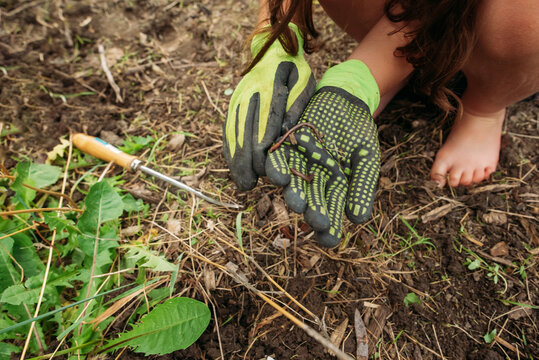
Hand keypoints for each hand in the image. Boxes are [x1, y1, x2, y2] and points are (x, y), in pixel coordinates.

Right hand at [223, 23, 315, 190]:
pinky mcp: (232, 105)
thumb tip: (285, 133)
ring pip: (233, 135)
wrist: (271, 49)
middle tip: (250, 185)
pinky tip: (234, 166)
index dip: (263, 155)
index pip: (263, 129)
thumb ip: (296, 106)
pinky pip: (228, 130)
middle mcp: (248, 98)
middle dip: (246, 164)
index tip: (267, 173)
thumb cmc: (294, 69)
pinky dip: (230, 150)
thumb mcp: (304, 82)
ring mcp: (237, 102)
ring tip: (242, 182)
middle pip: (244, 137)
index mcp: (269, 92)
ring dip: (236, 161)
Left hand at [266, 60, 380, 245]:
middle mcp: (313, 180)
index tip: (330, 239)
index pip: (333, 211)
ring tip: (297, 203)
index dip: (331, 227)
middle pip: (312, 201)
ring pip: (294, 183)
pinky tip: (277, 176)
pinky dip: (277, 166)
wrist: (344, 100)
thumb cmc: (358, 132)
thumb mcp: (366, 158)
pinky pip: (278, 158)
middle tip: (316, 223)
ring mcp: (298, 164)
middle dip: (314, 212)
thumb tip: (358, 220)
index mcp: (335, 188)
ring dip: (294, 193)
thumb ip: (362, 185)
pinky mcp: (286, 146)